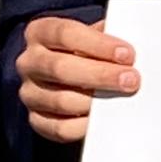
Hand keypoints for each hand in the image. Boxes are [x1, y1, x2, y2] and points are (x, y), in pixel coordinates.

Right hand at [17, 14, 137, 142]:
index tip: (127, 54)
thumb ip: (107, 38)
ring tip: (121, 99)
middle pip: (60, 68)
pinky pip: (60, 128)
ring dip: (96, 102)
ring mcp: (30, 93)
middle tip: (131, 80)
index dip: (99, 45)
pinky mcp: (37, 120)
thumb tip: (129, 52)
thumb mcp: (93, 36)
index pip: (65, 34)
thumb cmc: (86, 51)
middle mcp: (29, 62)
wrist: (71, 76)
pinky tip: (103, 119)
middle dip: (100, 75)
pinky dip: (84, 126)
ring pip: (61, 101)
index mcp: (40, 33)